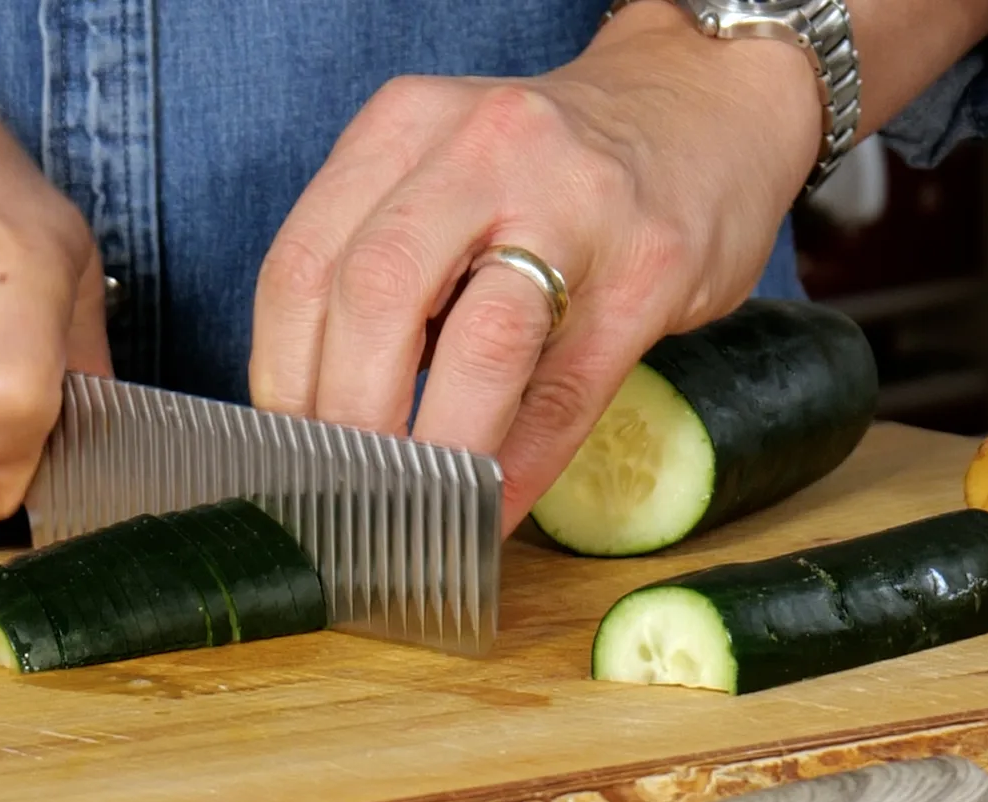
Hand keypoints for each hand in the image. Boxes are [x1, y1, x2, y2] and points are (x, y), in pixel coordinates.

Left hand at [247, 1, 821, 533]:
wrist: (705, 107)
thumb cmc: (549, 171)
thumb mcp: (442, 174)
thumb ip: (378, 263)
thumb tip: (315, 419)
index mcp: (404, 125)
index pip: (302, 265)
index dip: (282, 379)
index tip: (289, 451)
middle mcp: (482, 149)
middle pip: (373, 297)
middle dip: (347, 418)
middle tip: (344, 490)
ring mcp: (576, 203)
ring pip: (475, 341)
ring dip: (433, 448)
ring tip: (413, 507)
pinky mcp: (650, 269)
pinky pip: (566, 389)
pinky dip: (520, 462)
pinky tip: (495, 504)